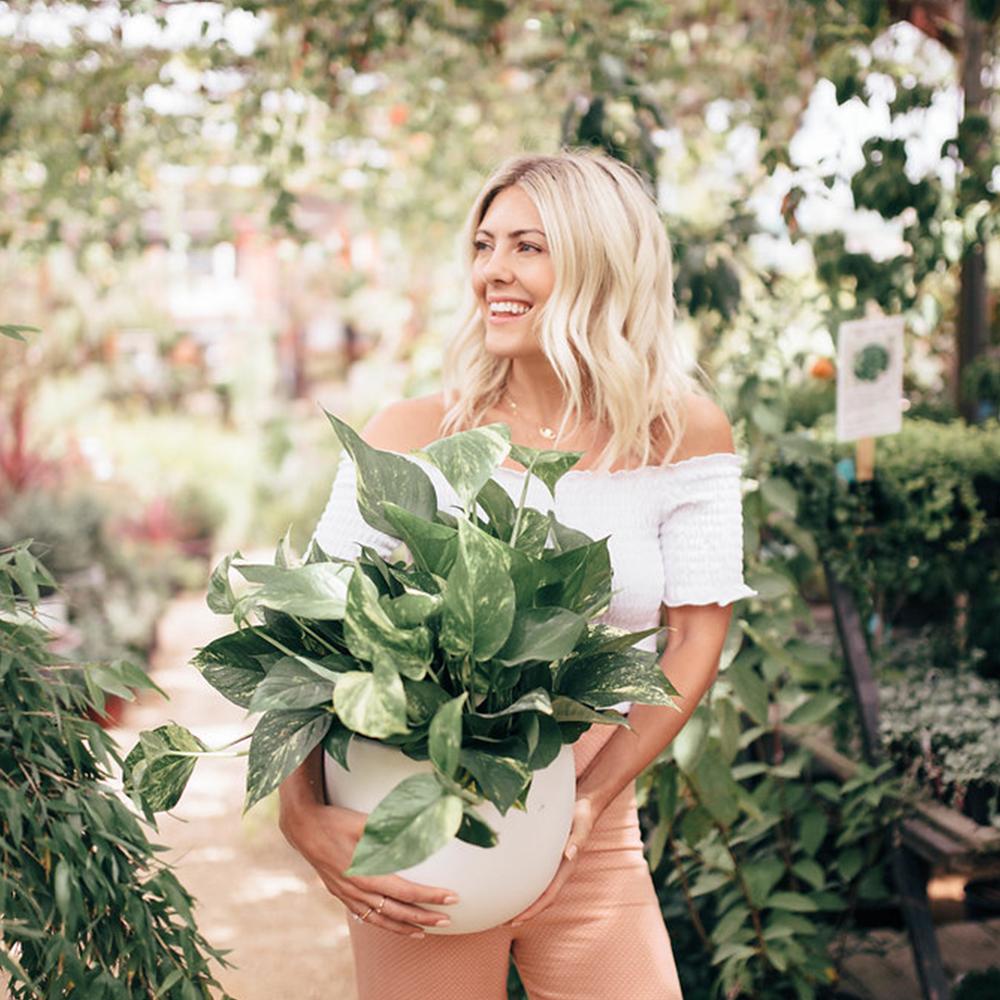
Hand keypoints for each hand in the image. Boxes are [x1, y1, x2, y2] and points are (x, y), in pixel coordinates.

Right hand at [279, 793, 457, 937]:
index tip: (451, 898)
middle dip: (423, 917)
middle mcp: (357, 889)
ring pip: (380, 918)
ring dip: (403, 926)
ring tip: (423, 932)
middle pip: (396, 911)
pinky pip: (364, 914)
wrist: (302, 827)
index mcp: (366, 874)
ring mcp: (347, 893)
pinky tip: (391, 923)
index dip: (430, 896)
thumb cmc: (335, 821)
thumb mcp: (364, 822)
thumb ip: (391, 827)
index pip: (406, 891)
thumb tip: (421, 826)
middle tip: (447, 920)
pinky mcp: (340, 892)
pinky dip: (381, 922)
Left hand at [507, 795, 597, 926]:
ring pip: (537, 891)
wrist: (584, 807)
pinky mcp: (547, 859)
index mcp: (566, 869)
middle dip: (524, 913)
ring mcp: (553, 866)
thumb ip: (577, 841)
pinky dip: (523, 885)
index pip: (548, 896)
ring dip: (523, 903)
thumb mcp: (581, 826)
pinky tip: (509, 885)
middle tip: (502, 922)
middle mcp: (558, 871)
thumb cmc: (582, 816)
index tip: (517, 920)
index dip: (533, 909)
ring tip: (503, 910)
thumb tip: (569, 855)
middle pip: (541, 900)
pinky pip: (534, 877)